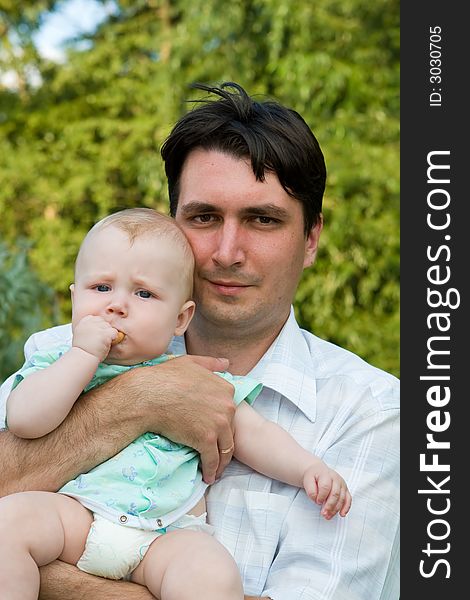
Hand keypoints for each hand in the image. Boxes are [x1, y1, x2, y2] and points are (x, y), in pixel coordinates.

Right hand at [72, 315, 118, 361]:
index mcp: (84, 321)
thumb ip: (89, 327)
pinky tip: (107, 344)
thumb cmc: (83, 349)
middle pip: (104, 322)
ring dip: (108, 335)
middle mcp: (90, 322)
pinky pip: (114, 332)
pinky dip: (113, 338)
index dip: (99, 327)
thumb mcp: (81, 333)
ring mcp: (97, 327)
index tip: (96, 335)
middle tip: (99, 341)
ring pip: (109, 327)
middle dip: (104, 330)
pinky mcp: (104, 333)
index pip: (97, 318)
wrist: (82, 358)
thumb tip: (99, 326)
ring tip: (101, 343)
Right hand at [128, 354, 234, 483]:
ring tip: (216, 470)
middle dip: (225, 444)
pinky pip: (212, 459)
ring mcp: (218, 424)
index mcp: (225, 389)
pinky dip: (211, 470)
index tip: (218, 432)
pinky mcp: (206, 440)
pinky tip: (208, 476)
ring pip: (224, 448)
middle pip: (230, 431)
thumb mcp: (191, 363)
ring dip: (221, 462)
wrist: (149, 395)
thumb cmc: (165, 377)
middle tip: (220, 456)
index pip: (230, 412)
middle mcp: (227, 406)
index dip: (224, 423)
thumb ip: (211, 364)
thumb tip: (226, 363)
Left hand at [303, 460, 351, 519]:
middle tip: (324, 513)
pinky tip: (342, 514)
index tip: (317, 502)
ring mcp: (342, 484)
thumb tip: (316, 499)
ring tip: (328, 516)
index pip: (325, 486)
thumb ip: (310, 490)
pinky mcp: (345, 490)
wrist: (318, 471)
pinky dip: (346, 507)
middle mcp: (336, 478)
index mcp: (326, 474)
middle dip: (329, 505)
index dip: (321, 496)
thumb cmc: (314, 476)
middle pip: (335, 494)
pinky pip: (348, 499)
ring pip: (342, 498)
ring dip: (335, 509)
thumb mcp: (307, 480)